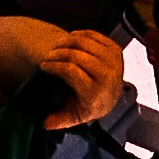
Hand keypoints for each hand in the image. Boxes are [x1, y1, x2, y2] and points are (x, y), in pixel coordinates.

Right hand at [0, 9, 127, 121]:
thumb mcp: (75, 116)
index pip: (71, 71)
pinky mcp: (115, 49)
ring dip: (66, 42)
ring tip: (56, 48)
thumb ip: (59, 120)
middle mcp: (107, 75)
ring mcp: (113, 60)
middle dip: (58, 53)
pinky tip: (70, 40)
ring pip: (83, 42)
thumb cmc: (90, 103)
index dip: (54, 66)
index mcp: (96, 92)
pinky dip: (78, 35)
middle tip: (48, 56)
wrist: (112, 95)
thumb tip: (45, 123)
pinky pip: (93, 35)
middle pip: (76, 55)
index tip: (43, 66)